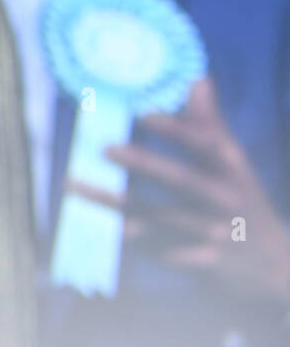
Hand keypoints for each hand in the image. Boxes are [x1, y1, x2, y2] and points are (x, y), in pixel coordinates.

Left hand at [106, 77, 289, 304]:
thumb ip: (211, 124)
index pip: (206, 144)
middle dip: (144, 163)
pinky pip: (162, 251)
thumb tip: (196, 79)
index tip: (141, 112)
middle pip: (183, 180)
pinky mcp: (204, 263)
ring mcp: (216, 234)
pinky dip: (134, 241)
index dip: (176, 128)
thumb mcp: (233, 165)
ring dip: (118, 203)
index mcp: (233, 170)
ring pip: (160, 217)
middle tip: (104, 147)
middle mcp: (226, 200)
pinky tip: (102, 228)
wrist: (277, 267)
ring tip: (77, 187)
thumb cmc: (242, 202)